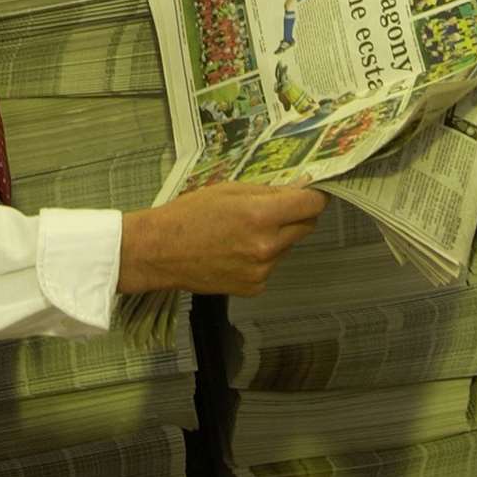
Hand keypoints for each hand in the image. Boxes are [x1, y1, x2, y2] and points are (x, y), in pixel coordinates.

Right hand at [118, 184, 328, 296]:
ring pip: (287, 247)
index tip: (312, 192)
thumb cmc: (190, 214)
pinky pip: (271, 266)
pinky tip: (236, 250)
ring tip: (242, 231)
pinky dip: (262, 257)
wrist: (161, 251)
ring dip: (277, 236)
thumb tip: (299, 189)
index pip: (311, 205)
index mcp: (261, 215)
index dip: (315, 196)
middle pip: (306, 226)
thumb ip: (268, 191)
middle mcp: (267, 246)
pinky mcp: (254, 287)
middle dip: (296, 215)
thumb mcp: (229, 189)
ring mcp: (262, 271)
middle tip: (273, 208)